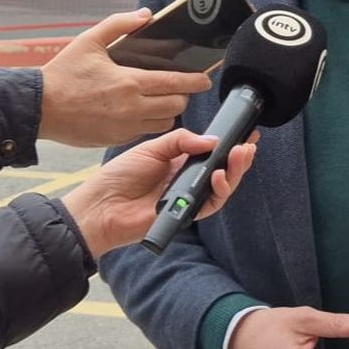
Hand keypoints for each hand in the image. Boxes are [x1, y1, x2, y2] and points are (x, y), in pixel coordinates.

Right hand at [39, 9, 213, 147]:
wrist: (39, 107)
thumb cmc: (63, 73)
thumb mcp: (89, 40)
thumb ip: (120, 24)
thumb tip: (146, 14)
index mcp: (129, 82)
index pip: (175, 83)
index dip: (195, 81)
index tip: (204, 79)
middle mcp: (131, 108)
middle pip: (176, 106)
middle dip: (182, 96)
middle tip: (178, 88)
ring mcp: (124, 127)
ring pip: (163, 122)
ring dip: (168, 111)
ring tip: (160, 99)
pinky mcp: (115, 139)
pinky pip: (144, 132)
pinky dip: (148, 122)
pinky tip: (138, 110)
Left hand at [61, 128, 257, 256]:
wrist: (101, 206)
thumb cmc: (119, 177)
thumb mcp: (151, 148)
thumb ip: (181, 141)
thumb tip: (212, 141)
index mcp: (180, 162)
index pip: (212, 153)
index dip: (230, 144)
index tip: (247, 133)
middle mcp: (187, 180)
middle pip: (223, 171)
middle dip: (239, 158)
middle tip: (248, 145)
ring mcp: (188, 198)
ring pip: (222, 188)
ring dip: (235, 172)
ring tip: (241, 156)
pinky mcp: (186, 215)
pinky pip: (210, 205)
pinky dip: (219, 191)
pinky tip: (219, 176)